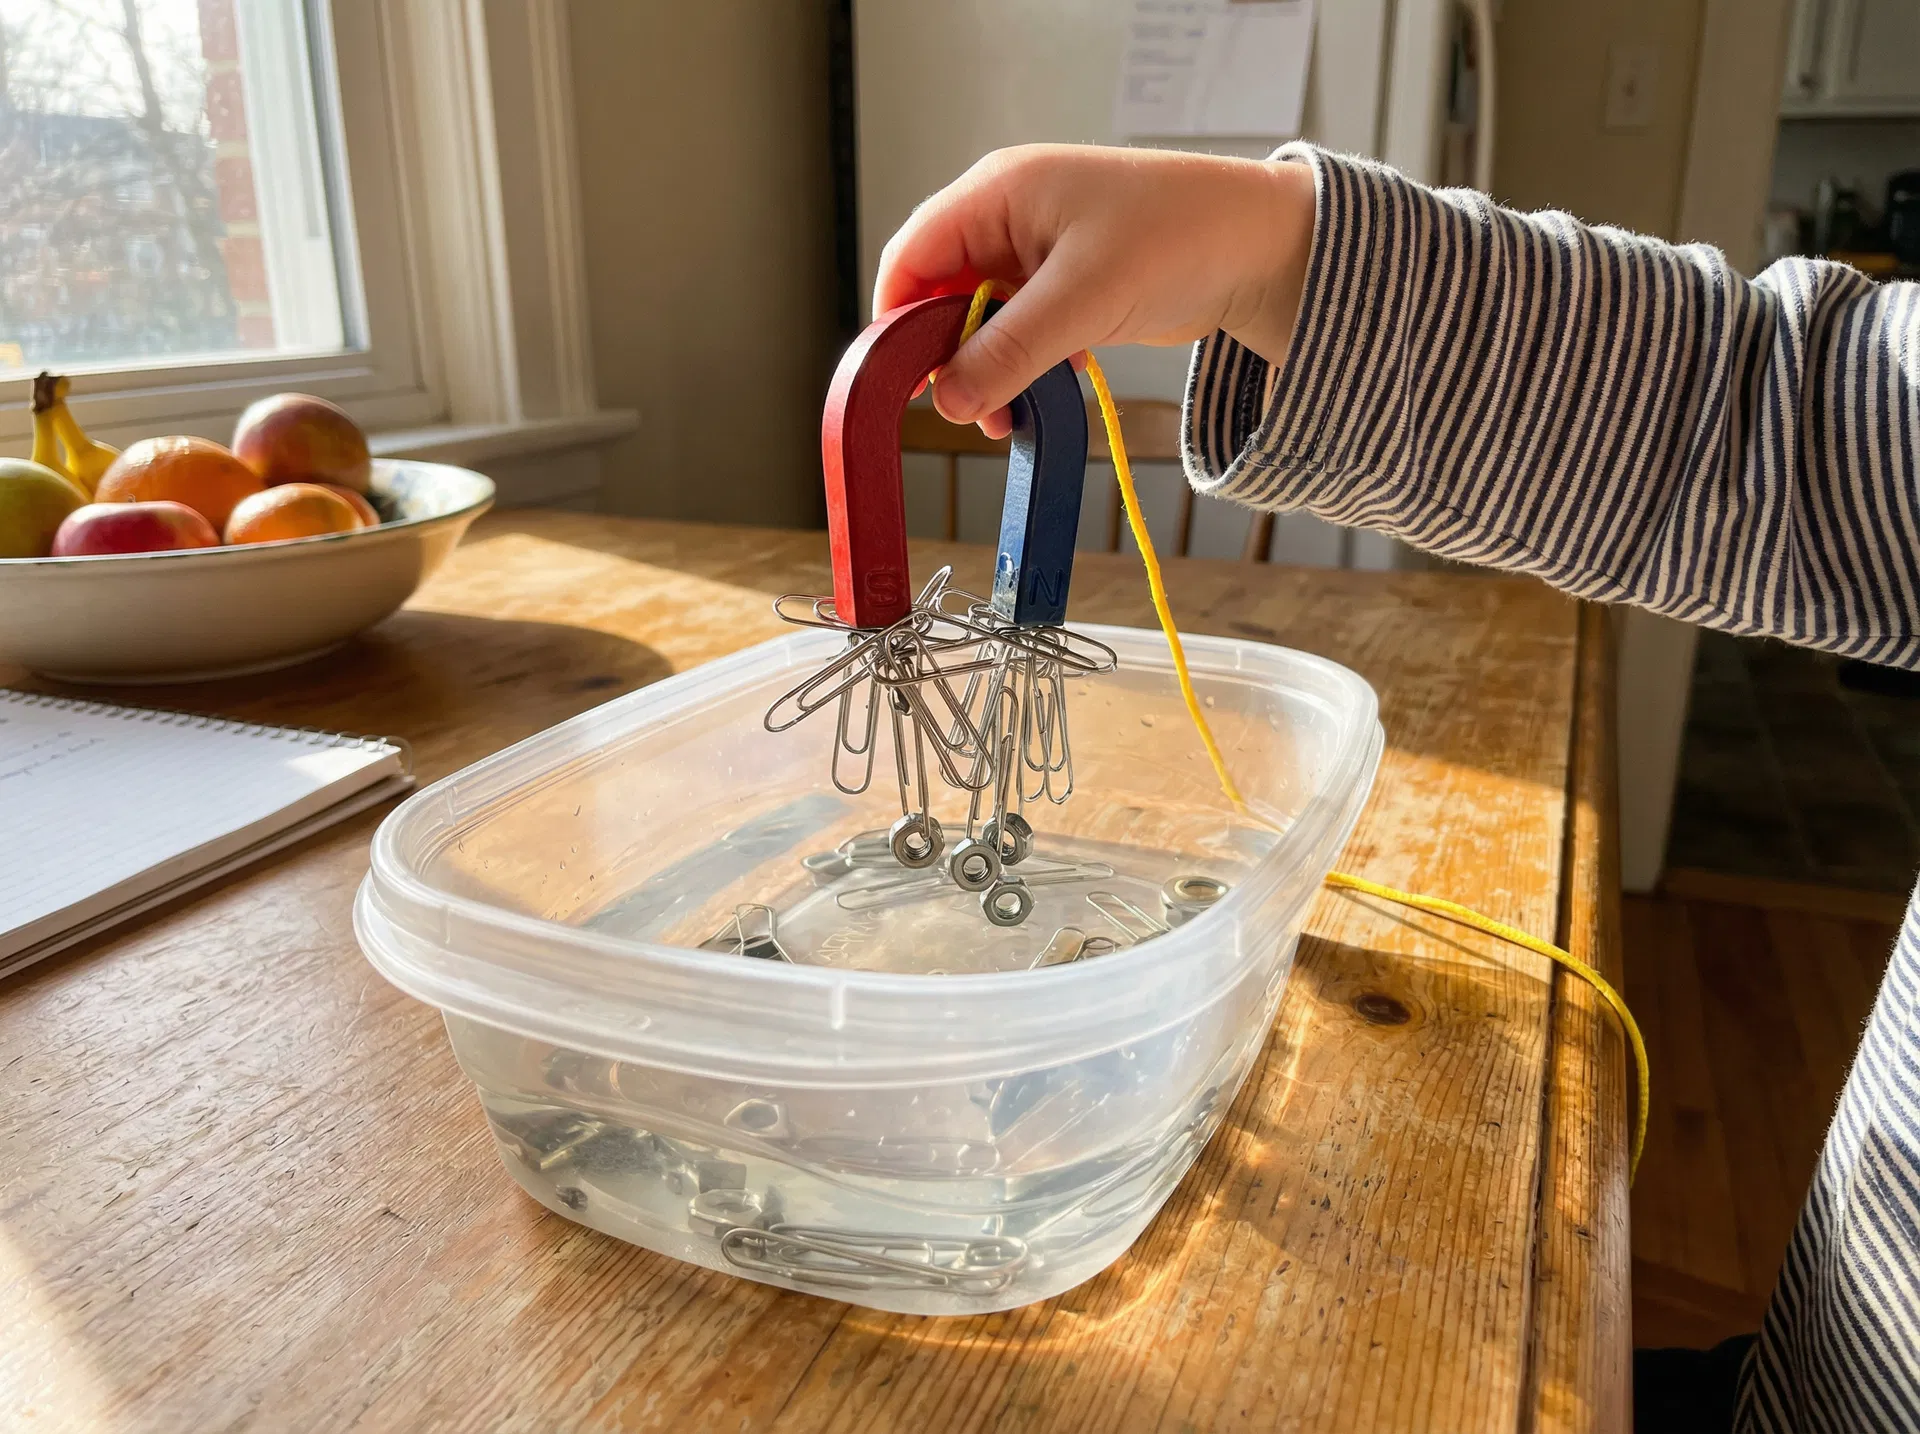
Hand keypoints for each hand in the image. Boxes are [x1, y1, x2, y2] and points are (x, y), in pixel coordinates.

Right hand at [875, 144, 1315, 437]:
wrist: (1265, 250)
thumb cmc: (1182, 236)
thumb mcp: (1084, 299)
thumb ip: (1008, 351)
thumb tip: (947, 400)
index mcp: (999, 192)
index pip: (913, 254)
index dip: (897, 318)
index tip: (901, 381)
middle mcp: (1009, 216)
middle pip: (940, 292)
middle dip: (945, 355)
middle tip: (961, 408)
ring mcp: (1038, 253)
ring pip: (980, 320)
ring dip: (986, 371)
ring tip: (1002, 418)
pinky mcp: (1068, 287)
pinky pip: (1020, 332)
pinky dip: (1021, 368)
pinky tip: (1037, 400)